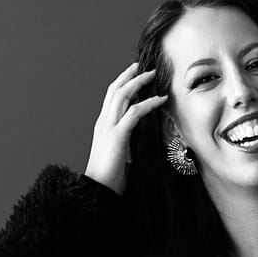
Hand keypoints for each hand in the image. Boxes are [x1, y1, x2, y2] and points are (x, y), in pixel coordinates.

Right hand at [83, 61, 167, 196]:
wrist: (97, 189)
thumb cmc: (109, 177)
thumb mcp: (119, 155)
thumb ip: (127, 143)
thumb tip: (139, 142)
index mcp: (103, 125)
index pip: (112, 97)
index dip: (123, 83)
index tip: (135, 74)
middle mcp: (104, 122)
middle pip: (116, 90)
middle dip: (130, 75)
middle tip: (146, 67)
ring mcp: (109, 127)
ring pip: (123, 95)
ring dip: (140, 83)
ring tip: (155, 76)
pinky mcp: (117, 136)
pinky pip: (134, 113)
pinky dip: (148, 104)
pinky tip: (161, 100)